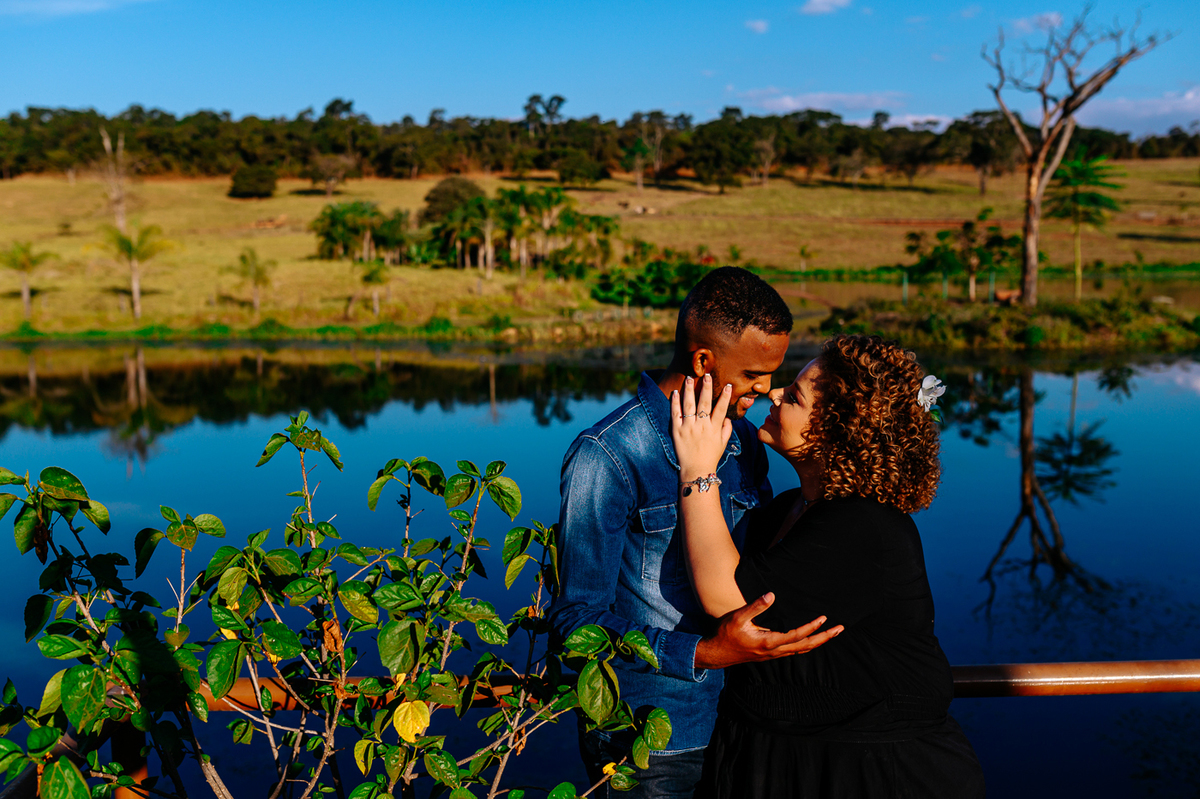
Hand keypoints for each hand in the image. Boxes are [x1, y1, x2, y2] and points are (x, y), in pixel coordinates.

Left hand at [671, 375, 732, 479]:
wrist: (696, 470)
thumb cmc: (711, 457)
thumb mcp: (723, 443)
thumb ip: (726, 429)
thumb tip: (726, 416)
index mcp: (714, 428)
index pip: (721, 408)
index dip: (726, 397)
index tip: (729, 386)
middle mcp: (702, 426)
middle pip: (705, 403)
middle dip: (707, 388)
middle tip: (707, 375)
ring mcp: (689, 427)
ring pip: (689, 404)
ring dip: (690, 390)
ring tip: (690, 378)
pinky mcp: (677, 431)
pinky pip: (675, 414)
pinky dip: (675, 402)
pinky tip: (675, 392)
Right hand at [694, 593, 842, 669]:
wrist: (717, 653)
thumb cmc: (726, 633)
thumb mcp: (738, 617)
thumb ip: (755, 606)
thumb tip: (771, 594)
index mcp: (768, 642)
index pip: (796, 636)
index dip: (811, 627)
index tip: (823, 618)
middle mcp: (774, 651)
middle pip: (805, 646)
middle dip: (824, 638)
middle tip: (839, 629)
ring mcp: (773, 655)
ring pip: (801, 650)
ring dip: (818, 642)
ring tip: (831, 634)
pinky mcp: (771, 654)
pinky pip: (795, 652)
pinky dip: (807, 646)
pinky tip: (811, 641)